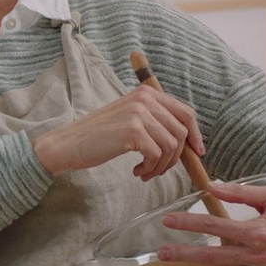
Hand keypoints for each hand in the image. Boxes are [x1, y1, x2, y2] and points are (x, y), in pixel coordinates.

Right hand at [31, 85, 204, 179]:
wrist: (68, 144)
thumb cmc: (97, 137)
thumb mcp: (129, 119)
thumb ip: (154, 121)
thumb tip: (186, 140)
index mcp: (146, 93)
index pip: (185, 112)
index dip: (196, 134)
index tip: (197, 152)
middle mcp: (144, 98)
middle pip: (181, 131)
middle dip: (176, 157)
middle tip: (159, 169)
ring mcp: (138, 113)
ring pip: (171, 145)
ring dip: (162, 166)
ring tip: (145, 172)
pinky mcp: (132, 131)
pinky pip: (157, 155)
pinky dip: (151, 168)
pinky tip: (137, 171)